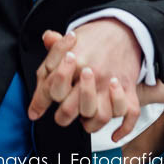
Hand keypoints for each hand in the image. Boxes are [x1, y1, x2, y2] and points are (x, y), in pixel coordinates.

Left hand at [27, 20, 142, 135]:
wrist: (124, 28)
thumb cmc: (94, 37)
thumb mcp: (68, 40)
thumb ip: (52, 52)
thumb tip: (42, 49)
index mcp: (74, 61)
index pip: (51, 88)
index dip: (39, 103)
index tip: (34, 112)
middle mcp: (92, 74)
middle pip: (70, 109)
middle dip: (63, 115)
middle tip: (64, 111)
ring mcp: (111, 84)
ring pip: (100, 116)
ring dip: (91, 121)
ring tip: (86, 115)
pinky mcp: (129, 89)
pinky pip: (129, 114)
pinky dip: (123, 129)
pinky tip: (114, 135)